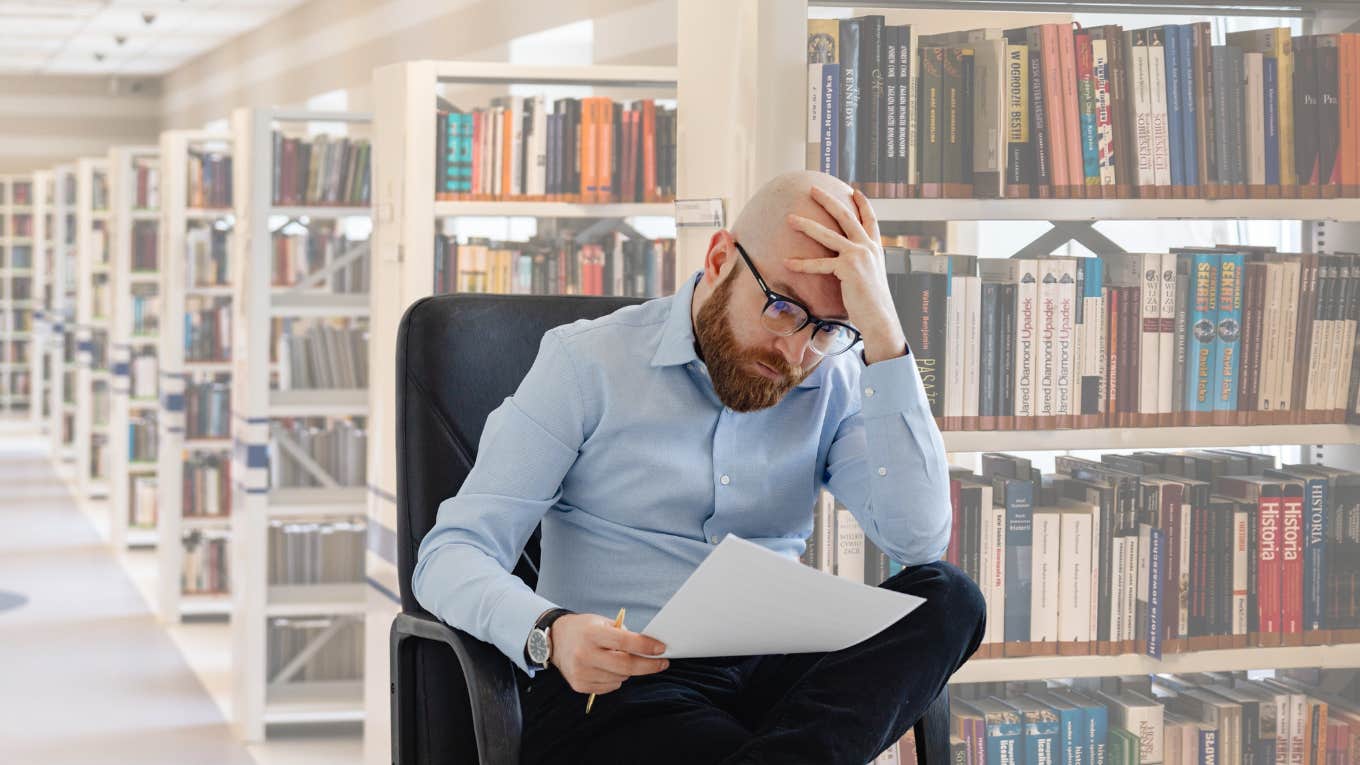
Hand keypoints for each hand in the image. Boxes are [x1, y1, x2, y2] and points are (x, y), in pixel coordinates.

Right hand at [549, 613, 668, 694]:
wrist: (555, 640)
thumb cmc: (584, 629)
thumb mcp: (602, 622)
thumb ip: (624, 635)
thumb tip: (649, 649)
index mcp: (592, 634)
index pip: (625, 642)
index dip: (646, 646)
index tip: (661, 649)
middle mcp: (584, 654)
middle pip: (625, 666)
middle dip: (648, 666)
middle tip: (662, 664)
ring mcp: (581, 672)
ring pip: (620, 678)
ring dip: (628, 671)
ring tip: (618, 659)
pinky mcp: (579, 685)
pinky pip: (610, 686)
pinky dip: (615, 679)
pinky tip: (607, 668)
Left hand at [783, 186, 905, 363]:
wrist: (879, 317)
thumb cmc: (871, 303)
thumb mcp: (870, 277)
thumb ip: (861, 265)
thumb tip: (847, 264)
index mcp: (875, 249)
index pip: (870, 220)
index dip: (863, 204)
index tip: (854, 190)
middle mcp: (868, 248)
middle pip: (846, 216)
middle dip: (828, 201)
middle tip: (813, 189)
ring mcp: (858, 255)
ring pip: (827, 235)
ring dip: (806, 225)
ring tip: (790, 218)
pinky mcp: (847, 268)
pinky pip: (819, 264)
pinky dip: (801, 264)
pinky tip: (786, 262)